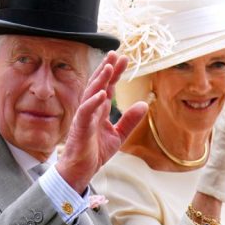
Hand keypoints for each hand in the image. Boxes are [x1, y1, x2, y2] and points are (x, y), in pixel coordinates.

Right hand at [56, 52, 146, 192]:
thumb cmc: (95, 152)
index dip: (115, 73)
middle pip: (98, 85)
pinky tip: (102, 93)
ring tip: (109, 67)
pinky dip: (93, 102)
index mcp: (99, 110)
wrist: (81, 171)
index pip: (108, 87)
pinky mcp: (80, 128)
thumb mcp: (118, 135)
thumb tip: (144, 104)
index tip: (124, 59)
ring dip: (100, 80)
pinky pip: (85, 112)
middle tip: (116, 54)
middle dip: (107, 69)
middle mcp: (91, 110)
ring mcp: (84, 117)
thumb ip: (130, 120)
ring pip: (91, 94)